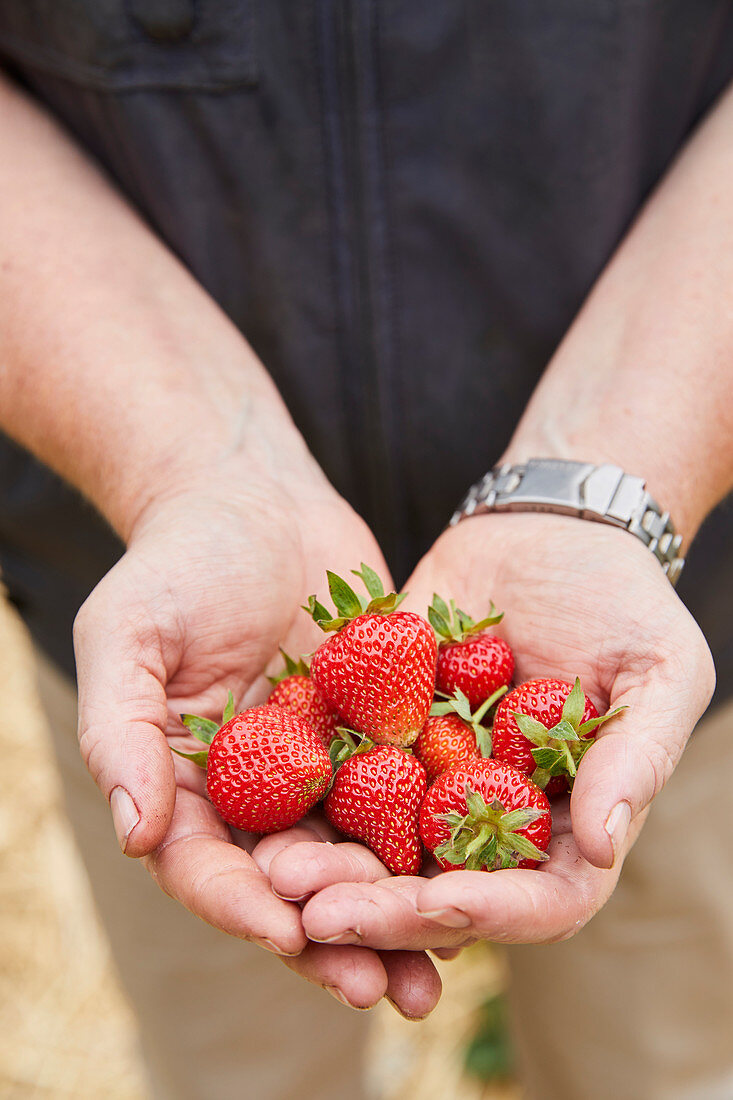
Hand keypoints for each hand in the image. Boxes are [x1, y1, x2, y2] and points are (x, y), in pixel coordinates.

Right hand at [73, 473, 440, 1015]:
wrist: (257, 498)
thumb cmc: (177, 562)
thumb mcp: (128, 635)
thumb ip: (123, 733)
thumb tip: (136, 835)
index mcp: (192, 785)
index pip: (208, 865)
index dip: (241, 905)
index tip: (283, 933)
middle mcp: (261, 792)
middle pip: (294, 882)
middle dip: (335, 936)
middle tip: (382, 987)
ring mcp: (327, 766)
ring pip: (364, 854)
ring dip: (399, 913)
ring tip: (445, 968)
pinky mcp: (386, 731)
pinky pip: (418, 789)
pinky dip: (446, 833)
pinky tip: (485, 871)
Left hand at [264, 512, 714, 949]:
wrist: (547, 527)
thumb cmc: (625, 599)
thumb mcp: (659, 669)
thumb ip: (637, 756)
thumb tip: (601, 846)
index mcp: (567, 822)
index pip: (537, 902)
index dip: (489, 913)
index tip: (436, 904)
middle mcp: (492, 815)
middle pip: (438, 891)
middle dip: (380, 910)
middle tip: (318, 913)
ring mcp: (432, 775)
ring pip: (377, 845)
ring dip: (328, 867)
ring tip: (274, 873)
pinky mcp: (382, 729)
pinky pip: (339, 768)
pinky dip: (301, 792)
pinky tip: (254, 804)